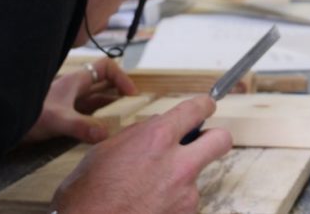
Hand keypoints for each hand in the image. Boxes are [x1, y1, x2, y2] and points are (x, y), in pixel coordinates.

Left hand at [25, 58, 137, 143]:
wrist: (2, 123)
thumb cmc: (27, 115)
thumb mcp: (56, 121)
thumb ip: (80, 126)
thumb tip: (104, 133)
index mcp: (75, 81)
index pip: (106, 67)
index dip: (121, 77)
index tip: (131, 94)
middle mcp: (74, 89)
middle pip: (104, 83)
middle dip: (119, 93)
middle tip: (132, 107)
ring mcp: (69, 102)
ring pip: (96, 100)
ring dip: (110, 107)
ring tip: (123, 119)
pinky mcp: (64, 116)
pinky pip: (88, 114)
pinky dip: (98, 119)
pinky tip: (102, 130)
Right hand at [51, 95, 232, 213]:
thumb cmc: (89, 193)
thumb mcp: (108, 149)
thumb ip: (141, 133)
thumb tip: (158, 127)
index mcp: (157, 139)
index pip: (196, 110)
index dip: (204, 105)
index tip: (206, 106)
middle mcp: (178, 164)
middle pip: (221, 140)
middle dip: (214, 138)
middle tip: (200, 144)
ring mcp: (186, 194)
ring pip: (198, 177)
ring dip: (182, 180)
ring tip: (151, 190)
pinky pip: (186, 203)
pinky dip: (173, 203)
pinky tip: (151, 206)